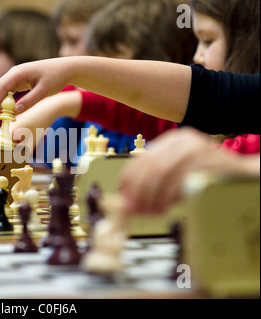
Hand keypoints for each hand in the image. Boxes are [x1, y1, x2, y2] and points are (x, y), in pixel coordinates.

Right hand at [0, 58, 72, 116]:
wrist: (65, 68)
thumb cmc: (56, 77)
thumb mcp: (44, 91)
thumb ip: (29, 101)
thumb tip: (15, 111)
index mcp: (18, 72)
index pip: (0, 88)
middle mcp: (14, 72)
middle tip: (3, 117)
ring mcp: (16, 75)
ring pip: (2, 89)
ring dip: (3, 102)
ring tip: (9, 115)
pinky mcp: (20, 79)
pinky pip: (9, 89)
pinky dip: (8, 99)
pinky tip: (13, 108)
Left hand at [118, 128, 258, 213]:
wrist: (243, 176)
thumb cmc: (206, 178)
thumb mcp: (177, 175)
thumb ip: (154, 183)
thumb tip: (128, 201)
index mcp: (171, 140)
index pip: (140, 159)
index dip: (128, 182)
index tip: (124, 199)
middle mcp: (181, 140)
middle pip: (149, 167)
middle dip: (139, 192)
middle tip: (135, 210)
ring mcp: (195, 148)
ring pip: (161, 174)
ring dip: (152, 198)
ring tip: (152, 212)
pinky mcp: (206, 162)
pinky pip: (179, 182)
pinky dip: (168, 198)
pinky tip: (166, 208)